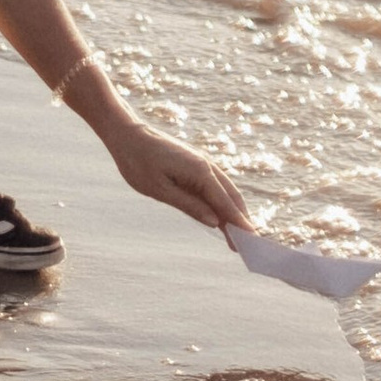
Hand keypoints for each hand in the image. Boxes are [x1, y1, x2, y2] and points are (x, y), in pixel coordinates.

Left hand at [99, 115, 251, 232]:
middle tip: (251, 246)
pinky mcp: (195, 164)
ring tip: (241, 236)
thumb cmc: (138, 162)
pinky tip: (223, 217)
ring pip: (226, 191)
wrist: (127, 134)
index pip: (225, 203)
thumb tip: (215, 223)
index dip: (240, 223)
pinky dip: (222, 202)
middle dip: (242, 220)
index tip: (253, 242)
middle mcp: (206, 165)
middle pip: (231, 197)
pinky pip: (215, 186)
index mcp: (199, 171)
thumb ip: (189, 206)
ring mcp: (202, 163)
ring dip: (234, 212)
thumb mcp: (160, 189)